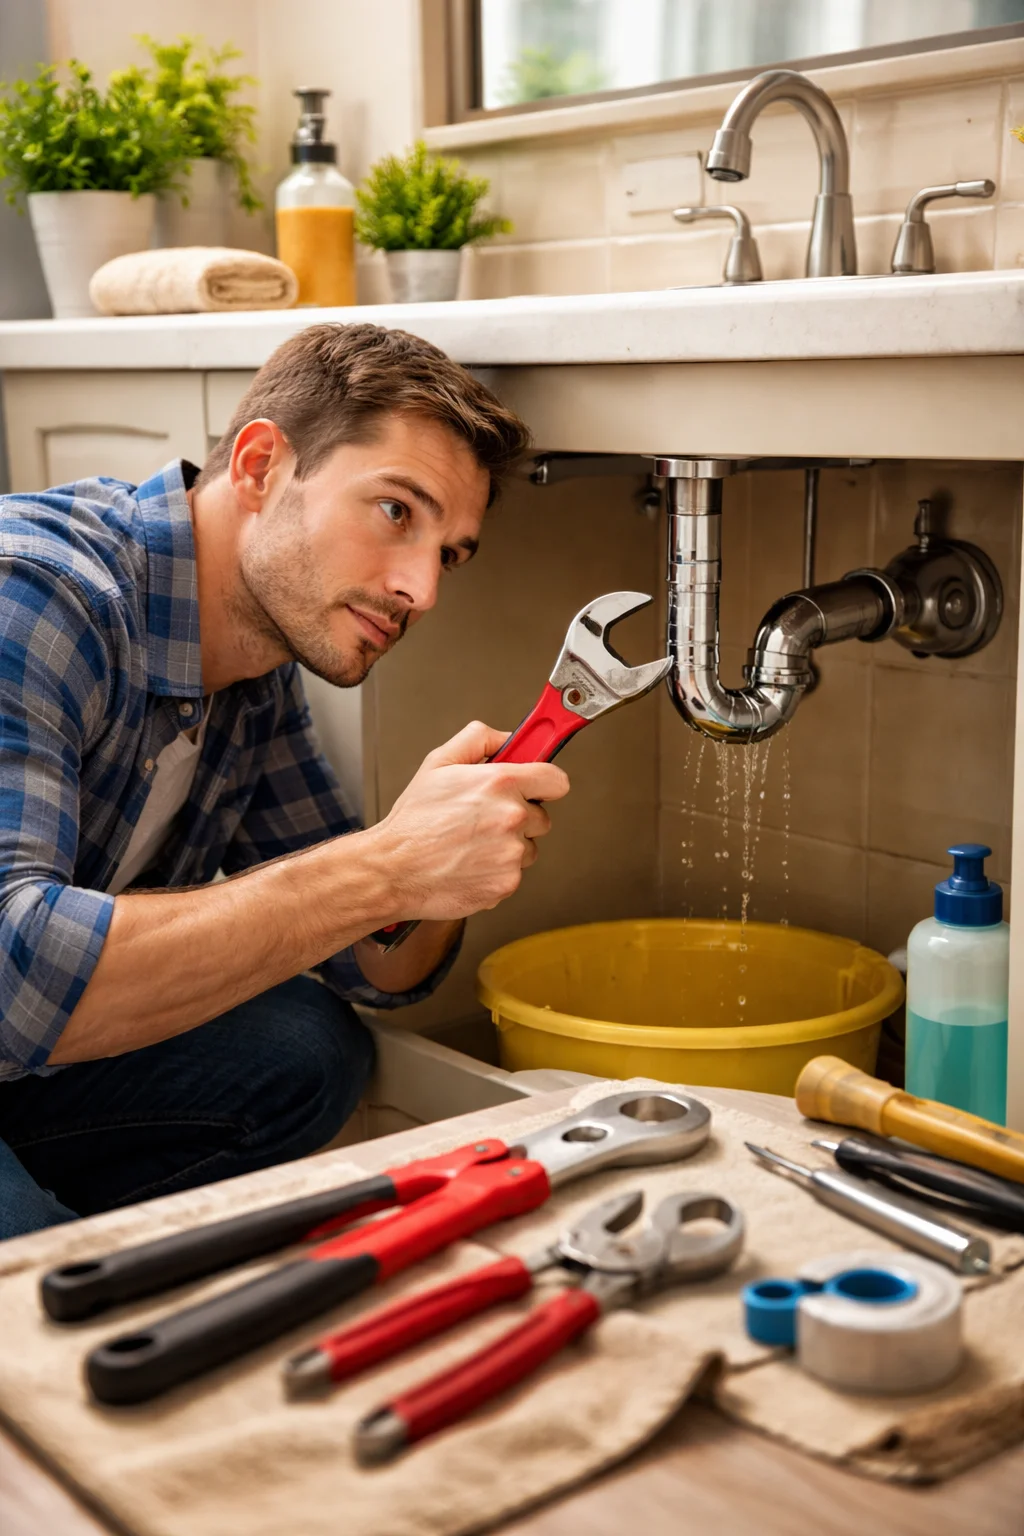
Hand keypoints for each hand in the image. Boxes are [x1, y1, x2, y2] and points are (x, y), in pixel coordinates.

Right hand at [374, 721, 569, 921]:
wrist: (394, 868)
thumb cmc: (413, 820)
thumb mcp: (439, 762)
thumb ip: (478, 739)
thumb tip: (506, 738)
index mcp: (501, 783)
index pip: (556, 780)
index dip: (544, 783)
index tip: (537, 786)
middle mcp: (512, 817)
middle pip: (541, 817)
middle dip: (519, 816)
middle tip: (485, 818)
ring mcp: (511, 853)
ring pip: (528, 847)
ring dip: (508, 845)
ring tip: (472, 842)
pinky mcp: (506, 883)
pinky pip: (514, 873)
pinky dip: (496, 870)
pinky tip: (470, 862)